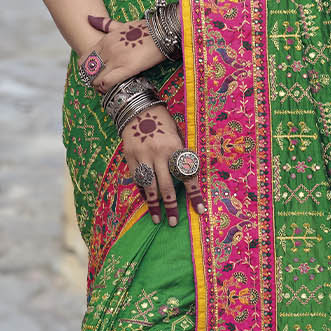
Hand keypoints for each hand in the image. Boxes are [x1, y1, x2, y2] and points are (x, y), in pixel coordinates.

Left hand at [78, 13, 166, 92]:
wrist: (161, 32)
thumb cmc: (144, 29)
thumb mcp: (122, 24)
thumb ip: (105, 24)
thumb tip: (89, 18)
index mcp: (105, 40)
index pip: (85, 58)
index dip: (86, 70)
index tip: (93, 75)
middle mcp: (107, 49)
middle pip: (89, 70)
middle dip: (91, 80)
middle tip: (98, 84)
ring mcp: (116, 59)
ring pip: (96, 79)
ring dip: (98, 86)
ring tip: (105, 88)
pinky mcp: (127, 68)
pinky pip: (108, 82)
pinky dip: (106, 88)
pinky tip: (112, 89)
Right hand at [121, 101, 206, 225]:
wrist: (138, 107)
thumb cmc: (162, 122)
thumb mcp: (177, 135)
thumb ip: (179, 156)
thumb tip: (186, 178)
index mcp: (175, 147)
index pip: (187, 176)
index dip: (194, 195)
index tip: (200, 211)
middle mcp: (159, 153)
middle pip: (166, 185)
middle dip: (171, 206)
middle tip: (173, 222)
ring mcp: (142, 155)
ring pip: (149, 185)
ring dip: (153, 204)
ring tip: (157, 218)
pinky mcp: (129, 156)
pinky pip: (136, 178)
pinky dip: (142, 191)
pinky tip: (146, 201)